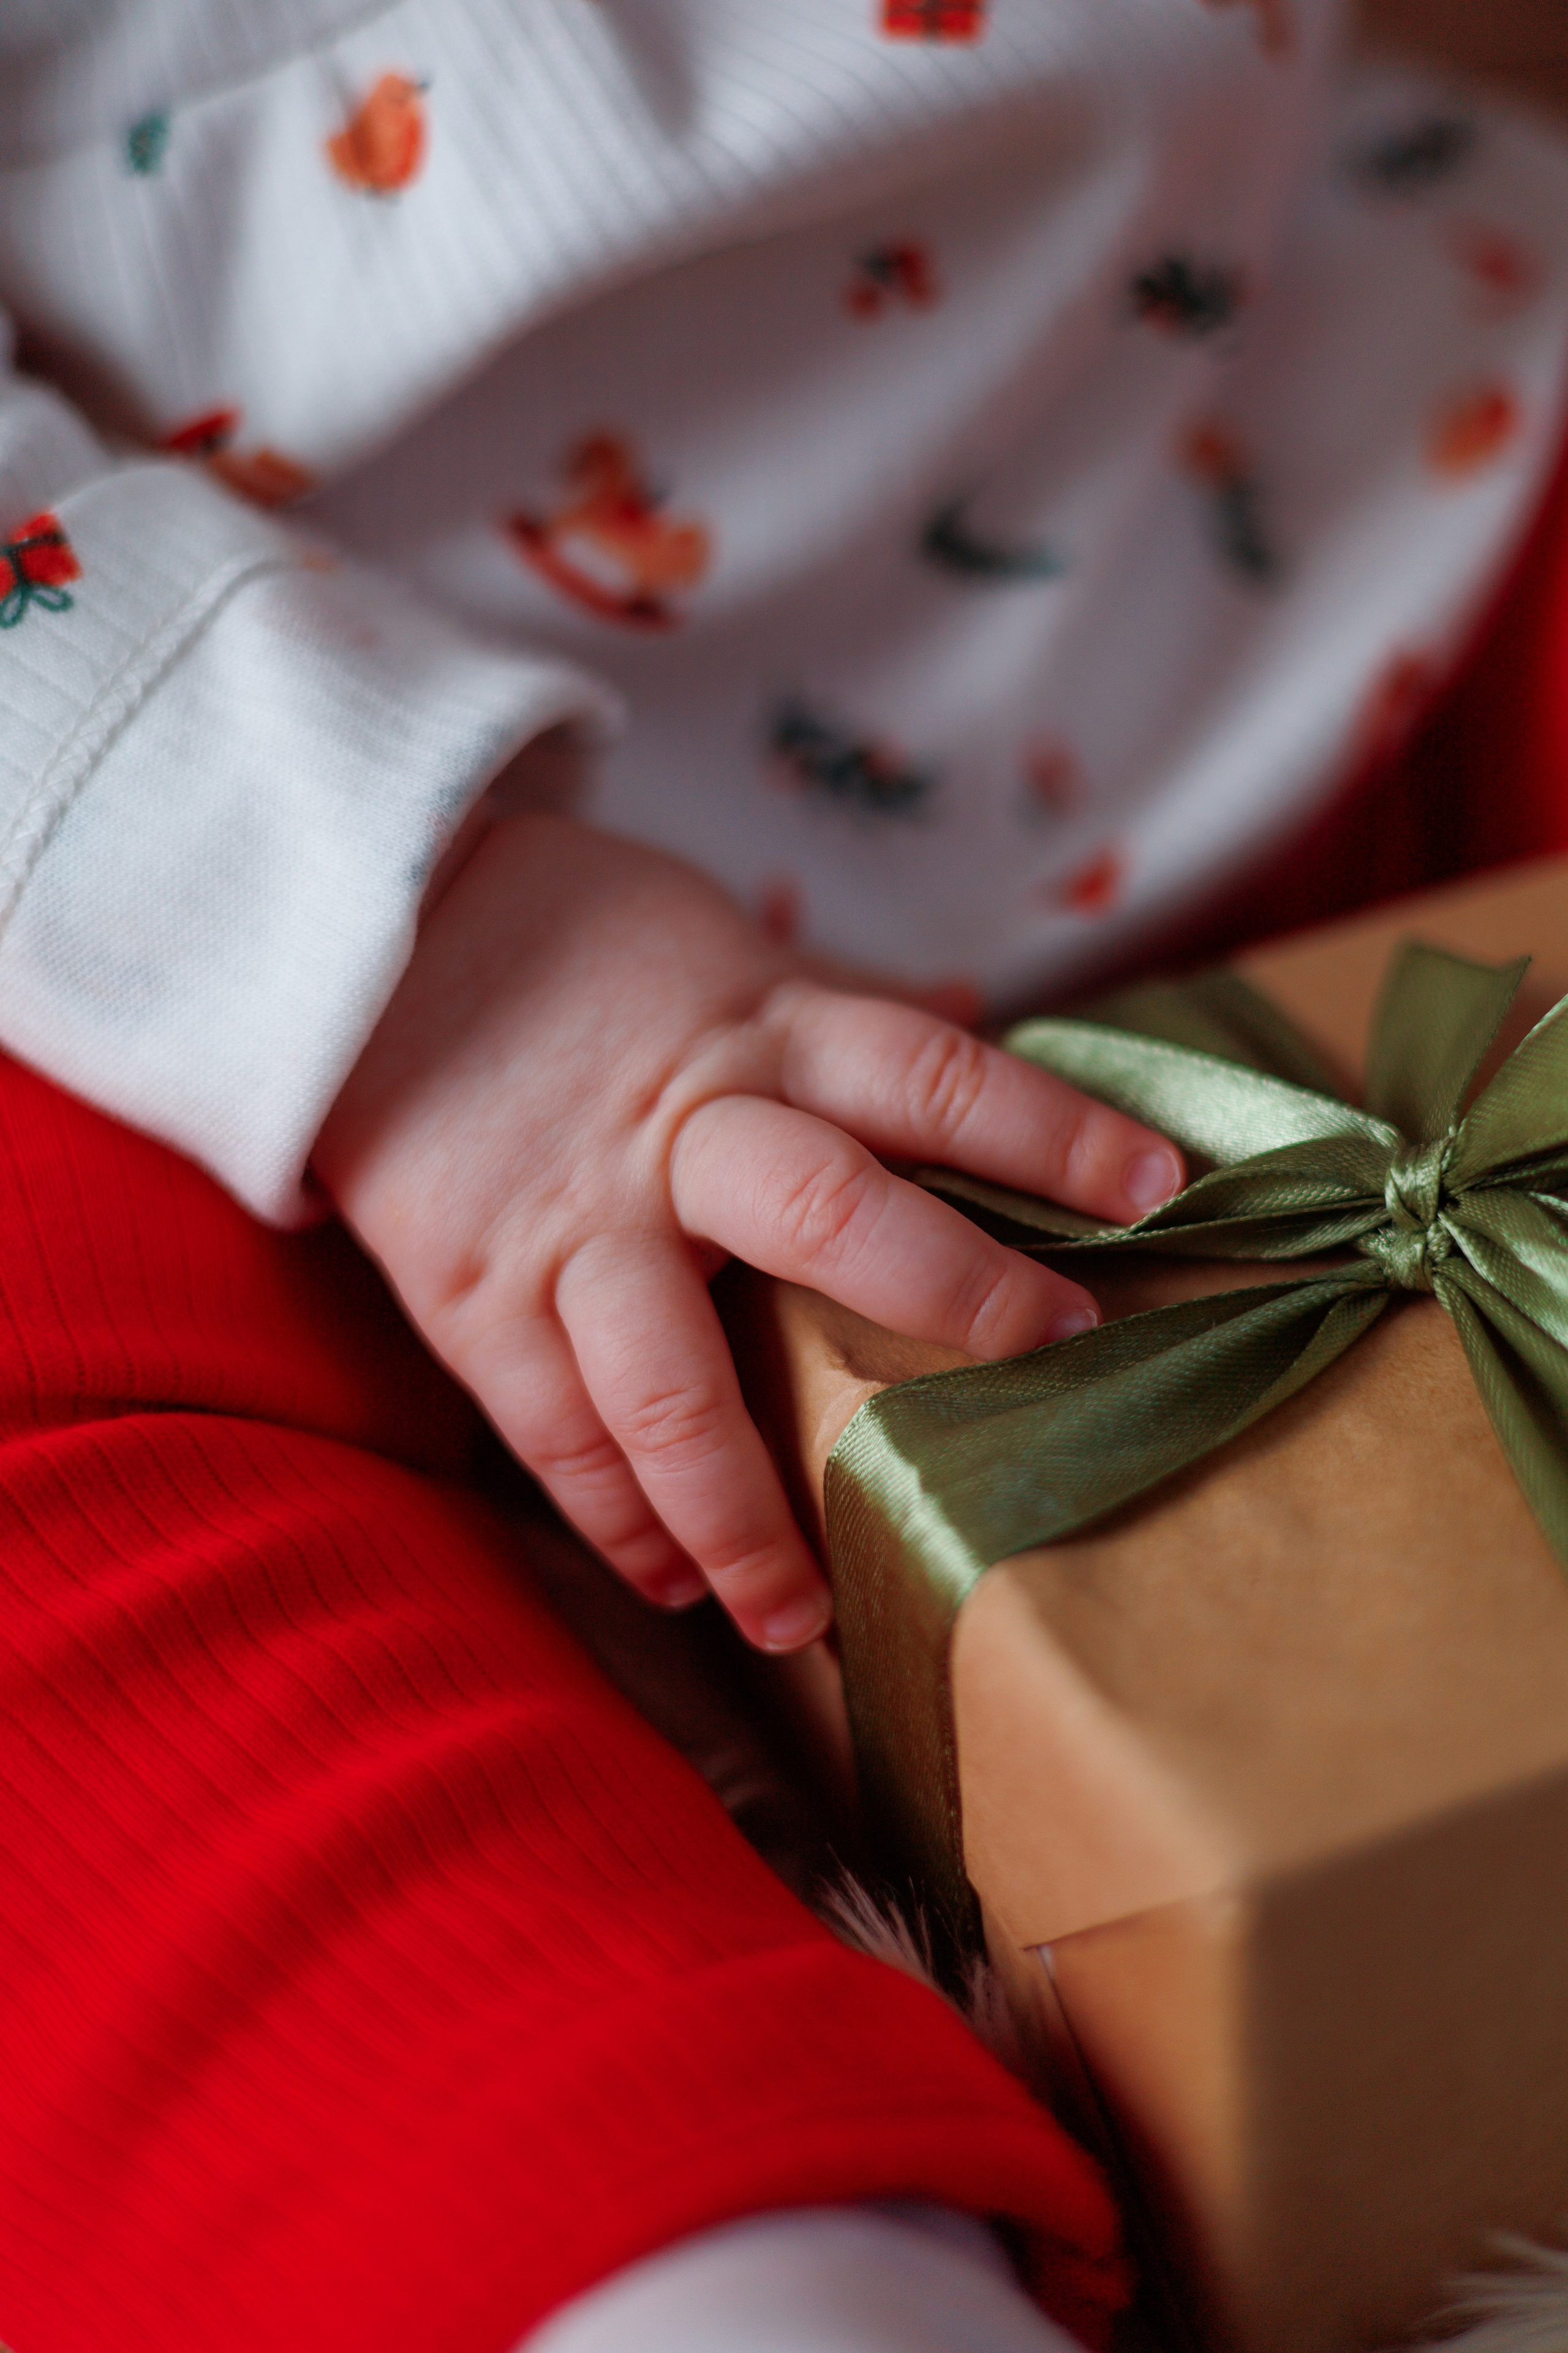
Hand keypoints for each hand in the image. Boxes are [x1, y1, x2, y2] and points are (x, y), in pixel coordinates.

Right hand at [314, 814, 1183, 1650]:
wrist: (367, 943)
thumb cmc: (587, 958)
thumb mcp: (728, 958)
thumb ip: (839, 1023)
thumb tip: (982, 1038)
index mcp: (763, 1032)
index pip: (932, 1073)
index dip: (1051, 1129)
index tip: (1162, 1189)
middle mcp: (682, 1133)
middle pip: (826, 1213)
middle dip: (947, 1296)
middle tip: (1052, 1365)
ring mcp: (575, 1225)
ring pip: (670, 1383)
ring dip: (747, 1513)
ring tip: (809, 1620)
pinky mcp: (475, 1293)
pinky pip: (554, 1433)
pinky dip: (618, 1521)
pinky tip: (674, 1583)